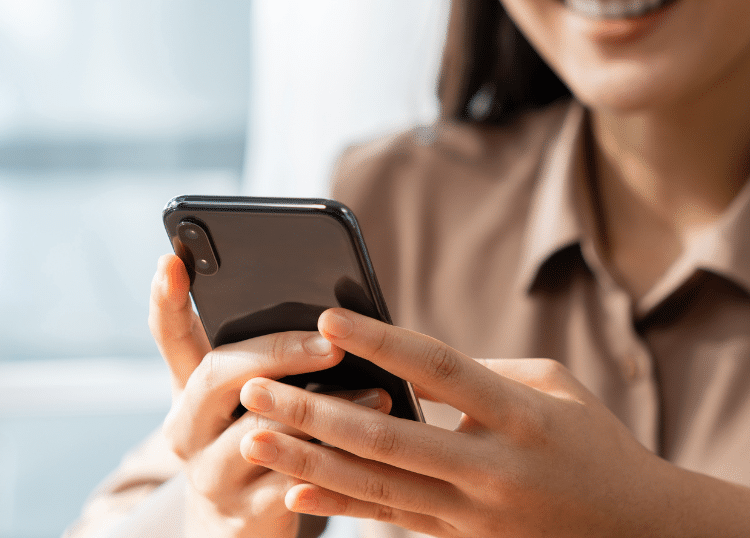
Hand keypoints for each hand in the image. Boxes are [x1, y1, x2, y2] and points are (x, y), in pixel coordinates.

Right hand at [149, 256, 388, 537]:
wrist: (233, 534)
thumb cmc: (251, 449)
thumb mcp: (242, 405)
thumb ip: (266, 364)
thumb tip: (331, 315)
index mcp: (188, 390)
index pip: (170, 336)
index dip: (167, 300)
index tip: (171, 260)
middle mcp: (187, 429)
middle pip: (216, 375)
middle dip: (277, 352)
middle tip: (329, 342)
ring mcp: (210, 474)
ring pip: (261, 431)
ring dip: (322, 409)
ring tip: (375, 394)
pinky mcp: (244, 515)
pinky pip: (292, 483)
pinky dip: (335, 461)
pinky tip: (370, 449)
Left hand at [237, 308, 749, 536]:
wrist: (635, 531)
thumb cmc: (591, 443)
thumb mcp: (551, 389)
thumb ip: (478, 372)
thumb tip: (403, 359)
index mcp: (520, 418)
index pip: (440, 371)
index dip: (382, 343)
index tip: (326, 319)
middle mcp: (492, 470)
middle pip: (387, 438)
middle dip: (314, 412)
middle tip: (255, 386)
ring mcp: (473, 515)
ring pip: (376, 488)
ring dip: (308, 461)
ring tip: (254, 436)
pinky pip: (390, 521)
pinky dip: (338, 506)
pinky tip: (292, 490)